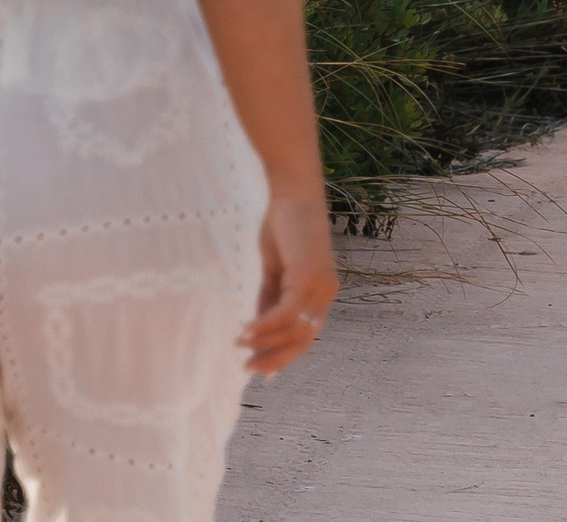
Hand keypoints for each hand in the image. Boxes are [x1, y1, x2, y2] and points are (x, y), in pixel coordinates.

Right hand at [240, 192, 338, 375]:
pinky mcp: (308, 278)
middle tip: (249, 369)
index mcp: (322, 292)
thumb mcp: (274, 272)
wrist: (292, 194)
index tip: (264, 373)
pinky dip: (264, 325)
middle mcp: (326, 293)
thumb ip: (270, 300)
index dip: (286, 356)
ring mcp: (320, 287)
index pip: (307, 335)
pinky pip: (285, 313)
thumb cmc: (283, 227)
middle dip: (275, 358)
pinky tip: (245, 332)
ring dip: (265, 343)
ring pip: (294, 330)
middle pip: (303, 340)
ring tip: (240, 348)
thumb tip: (259, 331)